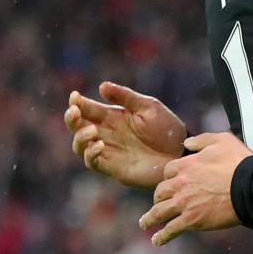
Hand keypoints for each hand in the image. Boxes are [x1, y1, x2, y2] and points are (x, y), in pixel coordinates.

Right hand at [64, 82, 186, 189]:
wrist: (181, 152)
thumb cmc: (166, 128)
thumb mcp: (148, 107)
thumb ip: (126, 97)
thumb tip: (101, 86)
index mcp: (113, 116)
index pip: (89, 109)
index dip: (78, 103)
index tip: (74, 96)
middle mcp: (106, 133)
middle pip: (78, 126)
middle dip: (71, 118)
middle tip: (74, 111)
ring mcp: (108, 150)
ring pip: (80, 145)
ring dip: (80, 137)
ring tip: (92, 130)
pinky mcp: (113, 167)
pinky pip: (93, 162)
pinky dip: (91, 154)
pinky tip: (99, 144)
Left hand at [139, 132, 252, 245]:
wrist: (250, 186)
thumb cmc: (239, 162)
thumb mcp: (223, 140)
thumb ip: (202, 140)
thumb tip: (186, 143)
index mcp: (187, 165)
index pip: (168, 171)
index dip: (170, 176)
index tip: (172, 181)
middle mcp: (181, 184)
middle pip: (160, 191)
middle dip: (158, 197)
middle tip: (158, 202)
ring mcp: (184, 203)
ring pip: (159, 212)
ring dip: (150, 218)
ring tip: (145, 223)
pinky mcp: (191, 220)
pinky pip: (171, 230)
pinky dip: (162, 236)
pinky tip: (157, 240)